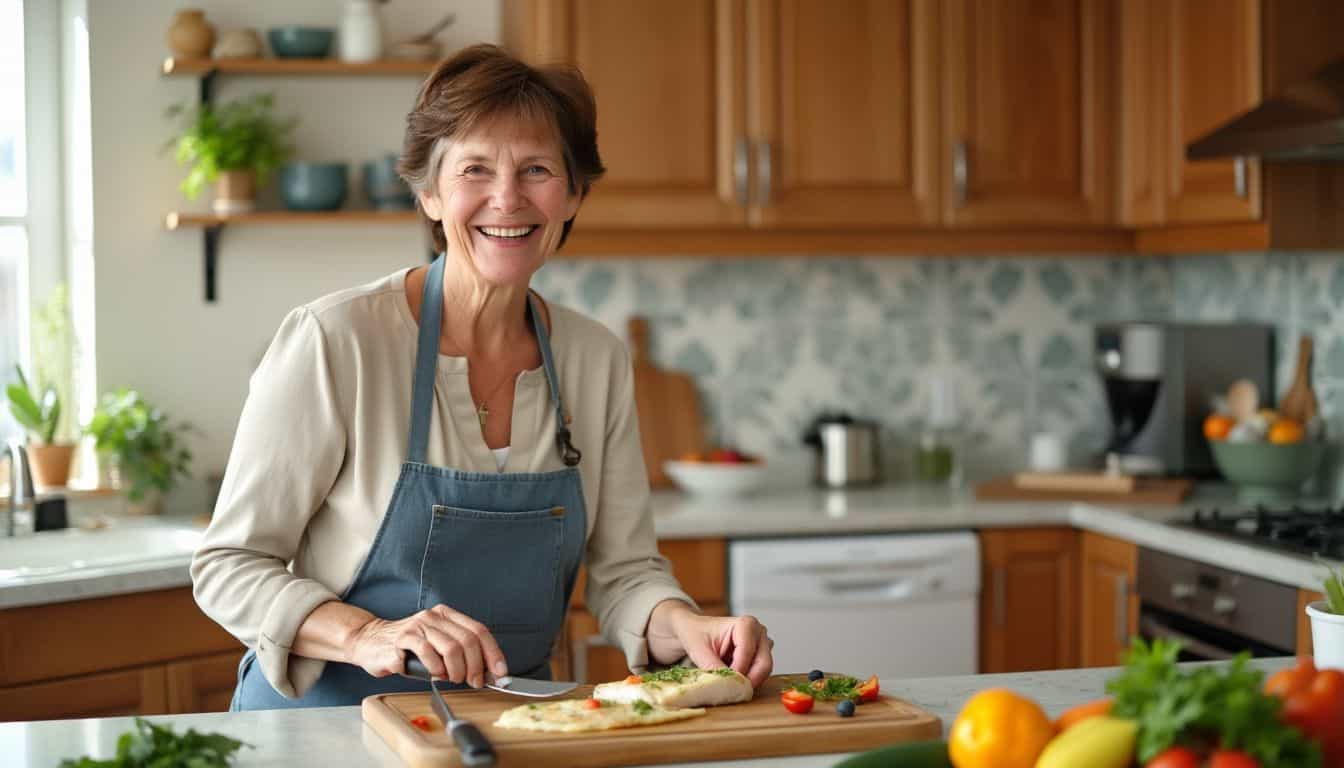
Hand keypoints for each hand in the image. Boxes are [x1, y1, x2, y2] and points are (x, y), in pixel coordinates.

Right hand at [348, 604, 507, 687]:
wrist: (370, 642)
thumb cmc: (407, 649)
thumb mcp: (437, 646)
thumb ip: (459, 653)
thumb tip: (486, 672)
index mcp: (447, 615)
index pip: (479, 631)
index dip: (493, 653)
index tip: (500, 672)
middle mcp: (434, 617)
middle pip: (468, 640)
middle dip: (476, 666)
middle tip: (474, 681)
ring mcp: (418, 626)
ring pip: (451, 647)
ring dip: (457, 670)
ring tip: (452, 678)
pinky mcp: (403, 639)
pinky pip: (428, 653)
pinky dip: (436, 668)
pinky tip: (434, 674)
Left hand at [648, 601, 773, 687]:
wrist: (694, 631)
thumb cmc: (697, 634)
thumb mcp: (699, 650)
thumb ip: (714, 668)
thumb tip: (725, 687)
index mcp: (747, 624)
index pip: (748, 654)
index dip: (736, 673)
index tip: (723, 684)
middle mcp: (759, 633)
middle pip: (763, 665)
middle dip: (746, 681)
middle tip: (729, 690)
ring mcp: (763, 644)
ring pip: (763, 672)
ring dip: (746, 682)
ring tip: (727, 681)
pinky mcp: (760, 656)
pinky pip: (760, 675)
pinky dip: (746, 681)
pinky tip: (731, 678)